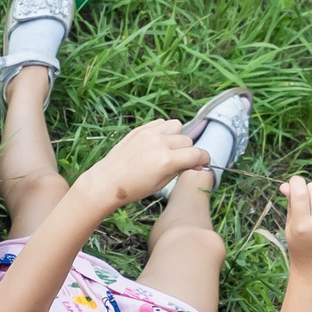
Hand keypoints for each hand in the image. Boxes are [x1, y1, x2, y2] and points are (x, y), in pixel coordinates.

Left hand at [84, 119, 210, 204]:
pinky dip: (164, 131)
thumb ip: (180, 168)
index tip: (203, 163)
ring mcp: (149, 133)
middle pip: (187, 140)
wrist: (107, 181)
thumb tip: (196, 161)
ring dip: (177, 137)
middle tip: (179, 162)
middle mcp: (159, 143)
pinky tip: (157, 143)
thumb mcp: (161, 183)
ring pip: (177, 126)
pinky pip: (162, 123)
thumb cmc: (134, 188)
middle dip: (188, 151)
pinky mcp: (140, 129)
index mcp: (166, 161)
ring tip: (168, 149)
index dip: (204, 159)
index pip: (197, 154)